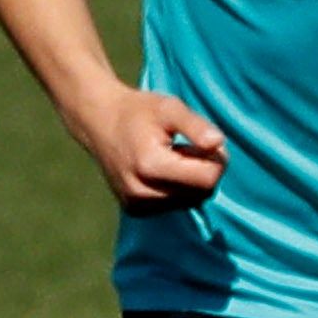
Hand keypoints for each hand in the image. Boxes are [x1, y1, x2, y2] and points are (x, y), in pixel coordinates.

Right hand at [68, 83, 227, 209]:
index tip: (205, 142)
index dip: (216, 160)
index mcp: (150, 166)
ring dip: (191, 180)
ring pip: (190, 201)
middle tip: (187, 147)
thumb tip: (218, 143)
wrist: (99, 122)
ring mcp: (136, 204)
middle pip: (201, 193)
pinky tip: (162, 170)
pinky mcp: (135, 209)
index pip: (208, 180)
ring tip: (172, 157)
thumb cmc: (138, 111)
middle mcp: (140, 192)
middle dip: (204, 170)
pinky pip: (175, 204)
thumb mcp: (170, 108)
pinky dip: (178, 188)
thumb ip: (196, 126)